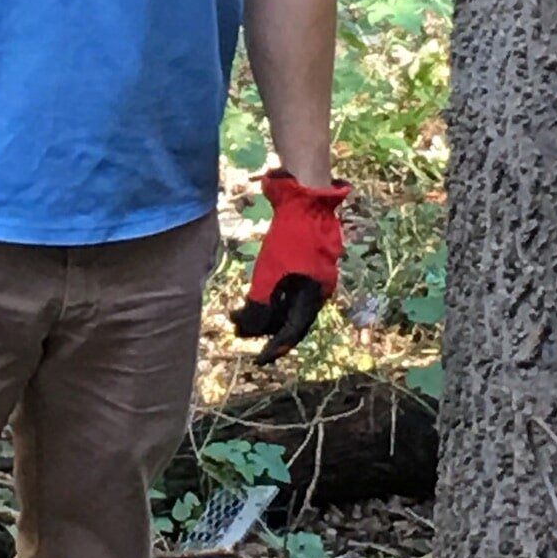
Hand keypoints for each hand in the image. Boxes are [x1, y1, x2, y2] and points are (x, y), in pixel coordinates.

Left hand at [230, 168, 351, 366]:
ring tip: (240, 313)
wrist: (305, 198)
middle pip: (290, 318)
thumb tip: (246, 330)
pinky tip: (255, 292)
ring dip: (265, 309)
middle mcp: (318, 289)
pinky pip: (288, 286)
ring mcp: (313, 274)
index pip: (293, 331)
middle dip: (264, 326)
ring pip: (288, 301)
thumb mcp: (269, 274)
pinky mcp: (306, 260)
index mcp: (315, 296)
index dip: (274, 347)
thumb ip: (259, 304)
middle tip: (239, 329)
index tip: (259, 359)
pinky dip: (271, 293)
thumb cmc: (289, 237)